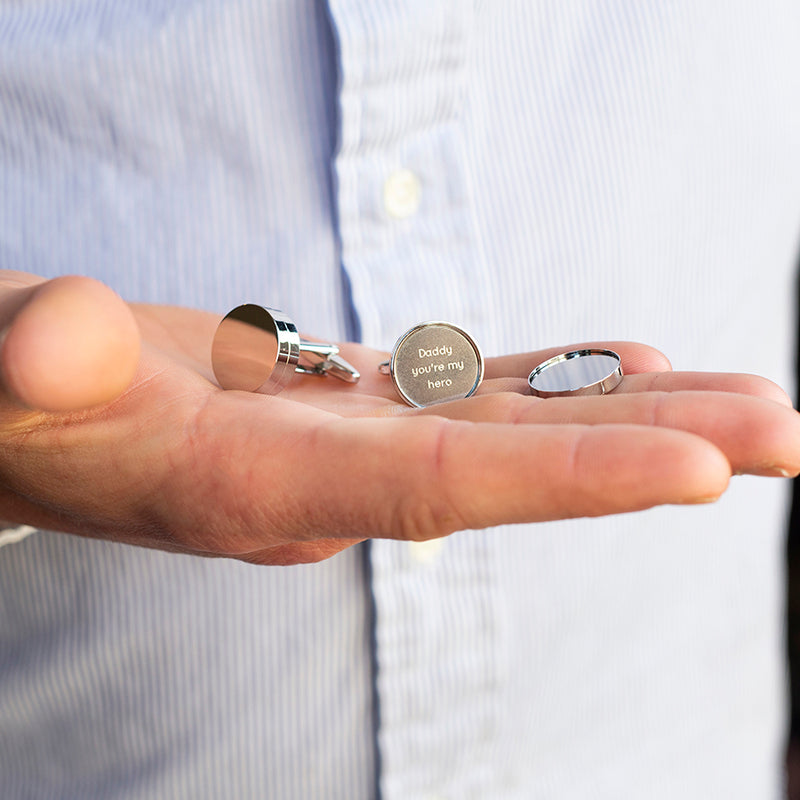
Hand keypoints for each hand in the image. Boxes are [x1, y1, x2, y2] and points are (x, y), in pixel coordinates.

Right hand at [1, 272, 797, 564]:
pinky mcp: (354, 405)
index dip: (562, 479)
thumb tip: (47, 344)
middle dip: (646, 452)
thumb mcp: (17, 374)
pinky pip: (478, 393)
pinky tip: (633, 362)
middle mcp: (332, 477)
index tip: (699, 472)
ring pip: (514, 426)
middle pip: (510, 468)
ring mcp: (355, 442)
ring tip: (754, 405)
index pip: (436, 490)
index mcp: (263, 483)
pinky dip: (561, 381)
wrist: (41, 418)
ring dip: (632, 413)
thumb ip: (41, 360)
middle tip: (789, 433)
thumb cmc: (24, 402)